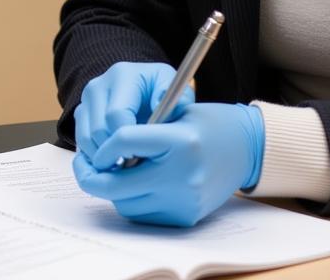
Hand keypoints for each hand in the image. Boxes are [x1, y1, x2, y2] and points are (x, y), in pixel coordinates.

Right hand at [73, 61, 193, 162]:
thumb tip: (168, 104)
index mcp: (123, 75)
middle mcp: (98, 85)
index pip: (116, 115)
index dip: (129, 141)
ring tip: (126, 166)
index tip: (145, 154)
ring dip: (104, 158)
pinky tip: (115, 161)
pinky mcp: (81, 113)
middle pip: (98, 130)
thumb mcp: (177, 91)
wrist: (145, 89)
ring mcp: (86, 100)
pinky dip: (95, 157)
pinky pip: (80, 143)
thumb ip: (180, 98)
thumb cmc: (162, 93)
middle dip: (116, 153)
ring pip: (86, 139)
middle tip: (136, 166)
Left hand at [73, 102, 263, 226]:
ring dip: (112, 188)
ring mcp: (184, 200)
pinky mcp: (185, 218)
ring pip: (125, 203)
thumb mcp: (176, 111)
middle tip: (84, 165)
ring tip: (109, 171)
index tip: (98, 144)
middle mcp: (183, 175)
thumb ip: (142, 128)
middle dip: (93, 175)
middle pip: (118, 184)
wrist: (244, 148)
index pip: (124, 140)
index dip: (104, 143)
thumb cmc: (206, 122)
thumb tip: (104, 147)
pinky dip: (130, 201)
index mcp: (181, 140)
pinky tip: (131, 183)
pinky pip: (143, 215)